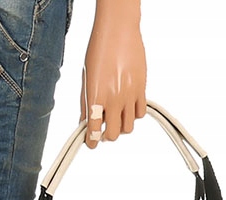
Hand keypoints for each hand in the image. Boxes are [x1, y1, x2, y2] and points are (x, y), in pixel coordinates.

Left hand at [79, 2, 146, 148]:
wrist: (118, 29)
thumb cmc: (98, 50)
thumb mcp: (86, 77)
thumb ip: (85, 102)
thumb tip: (83, 122)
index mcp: (96, 97)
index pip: (94, 131)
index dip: (92, 142)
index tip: (91, 143)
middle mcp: (113, 99)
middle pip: (113, 135)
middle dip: (106, 135)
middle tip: (103, 128)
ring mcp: (129, 95)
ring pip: (128, 128)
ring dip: (121, 126)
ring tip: (116, 115)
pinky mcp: (142, 89)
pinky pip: (140, 113)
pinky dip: (133, 115)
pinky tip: (127, 106)